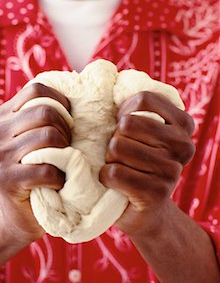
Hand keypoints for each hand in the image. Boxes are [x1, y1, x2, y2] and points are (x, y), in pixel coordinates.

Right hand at [0, 83, 70, 241]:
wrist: (20, 214)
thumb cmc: (37, 170)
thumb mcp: (36, 137)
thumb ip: (45, 115)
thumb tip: (82, 88)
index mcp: (2, 115)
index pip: (37, 90)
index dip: (61, 103)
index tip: (68, 123)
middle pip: (45, 112)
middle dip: (66, 129)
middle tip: (67, 148)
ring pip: (48, 136)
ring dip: (65, 153)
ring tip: (63, 164)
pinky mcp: (6, 180)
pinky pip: (46, 168)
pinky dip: (60, 177)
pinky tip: (58, 182)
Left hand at [99, 91, 194, 236]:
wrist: (145, 210)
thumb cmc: (135, 163)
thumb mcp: (141, 132)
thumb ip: (132, 106)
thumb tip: (98, 72)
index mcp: (183, 124)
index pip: (142, 99)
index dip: (123, 112)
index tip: (124, 126)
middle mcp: (183, 145)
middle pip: (127, 124)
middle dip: (114, 139)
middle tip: (120, 153)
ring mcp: (172, 171)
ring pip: (117, 148)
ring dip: (109, 159)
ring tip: (119, 168)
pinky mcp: (155, 193)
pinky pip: (114, 172)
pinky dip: (105, 177)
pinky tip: (115, 183)